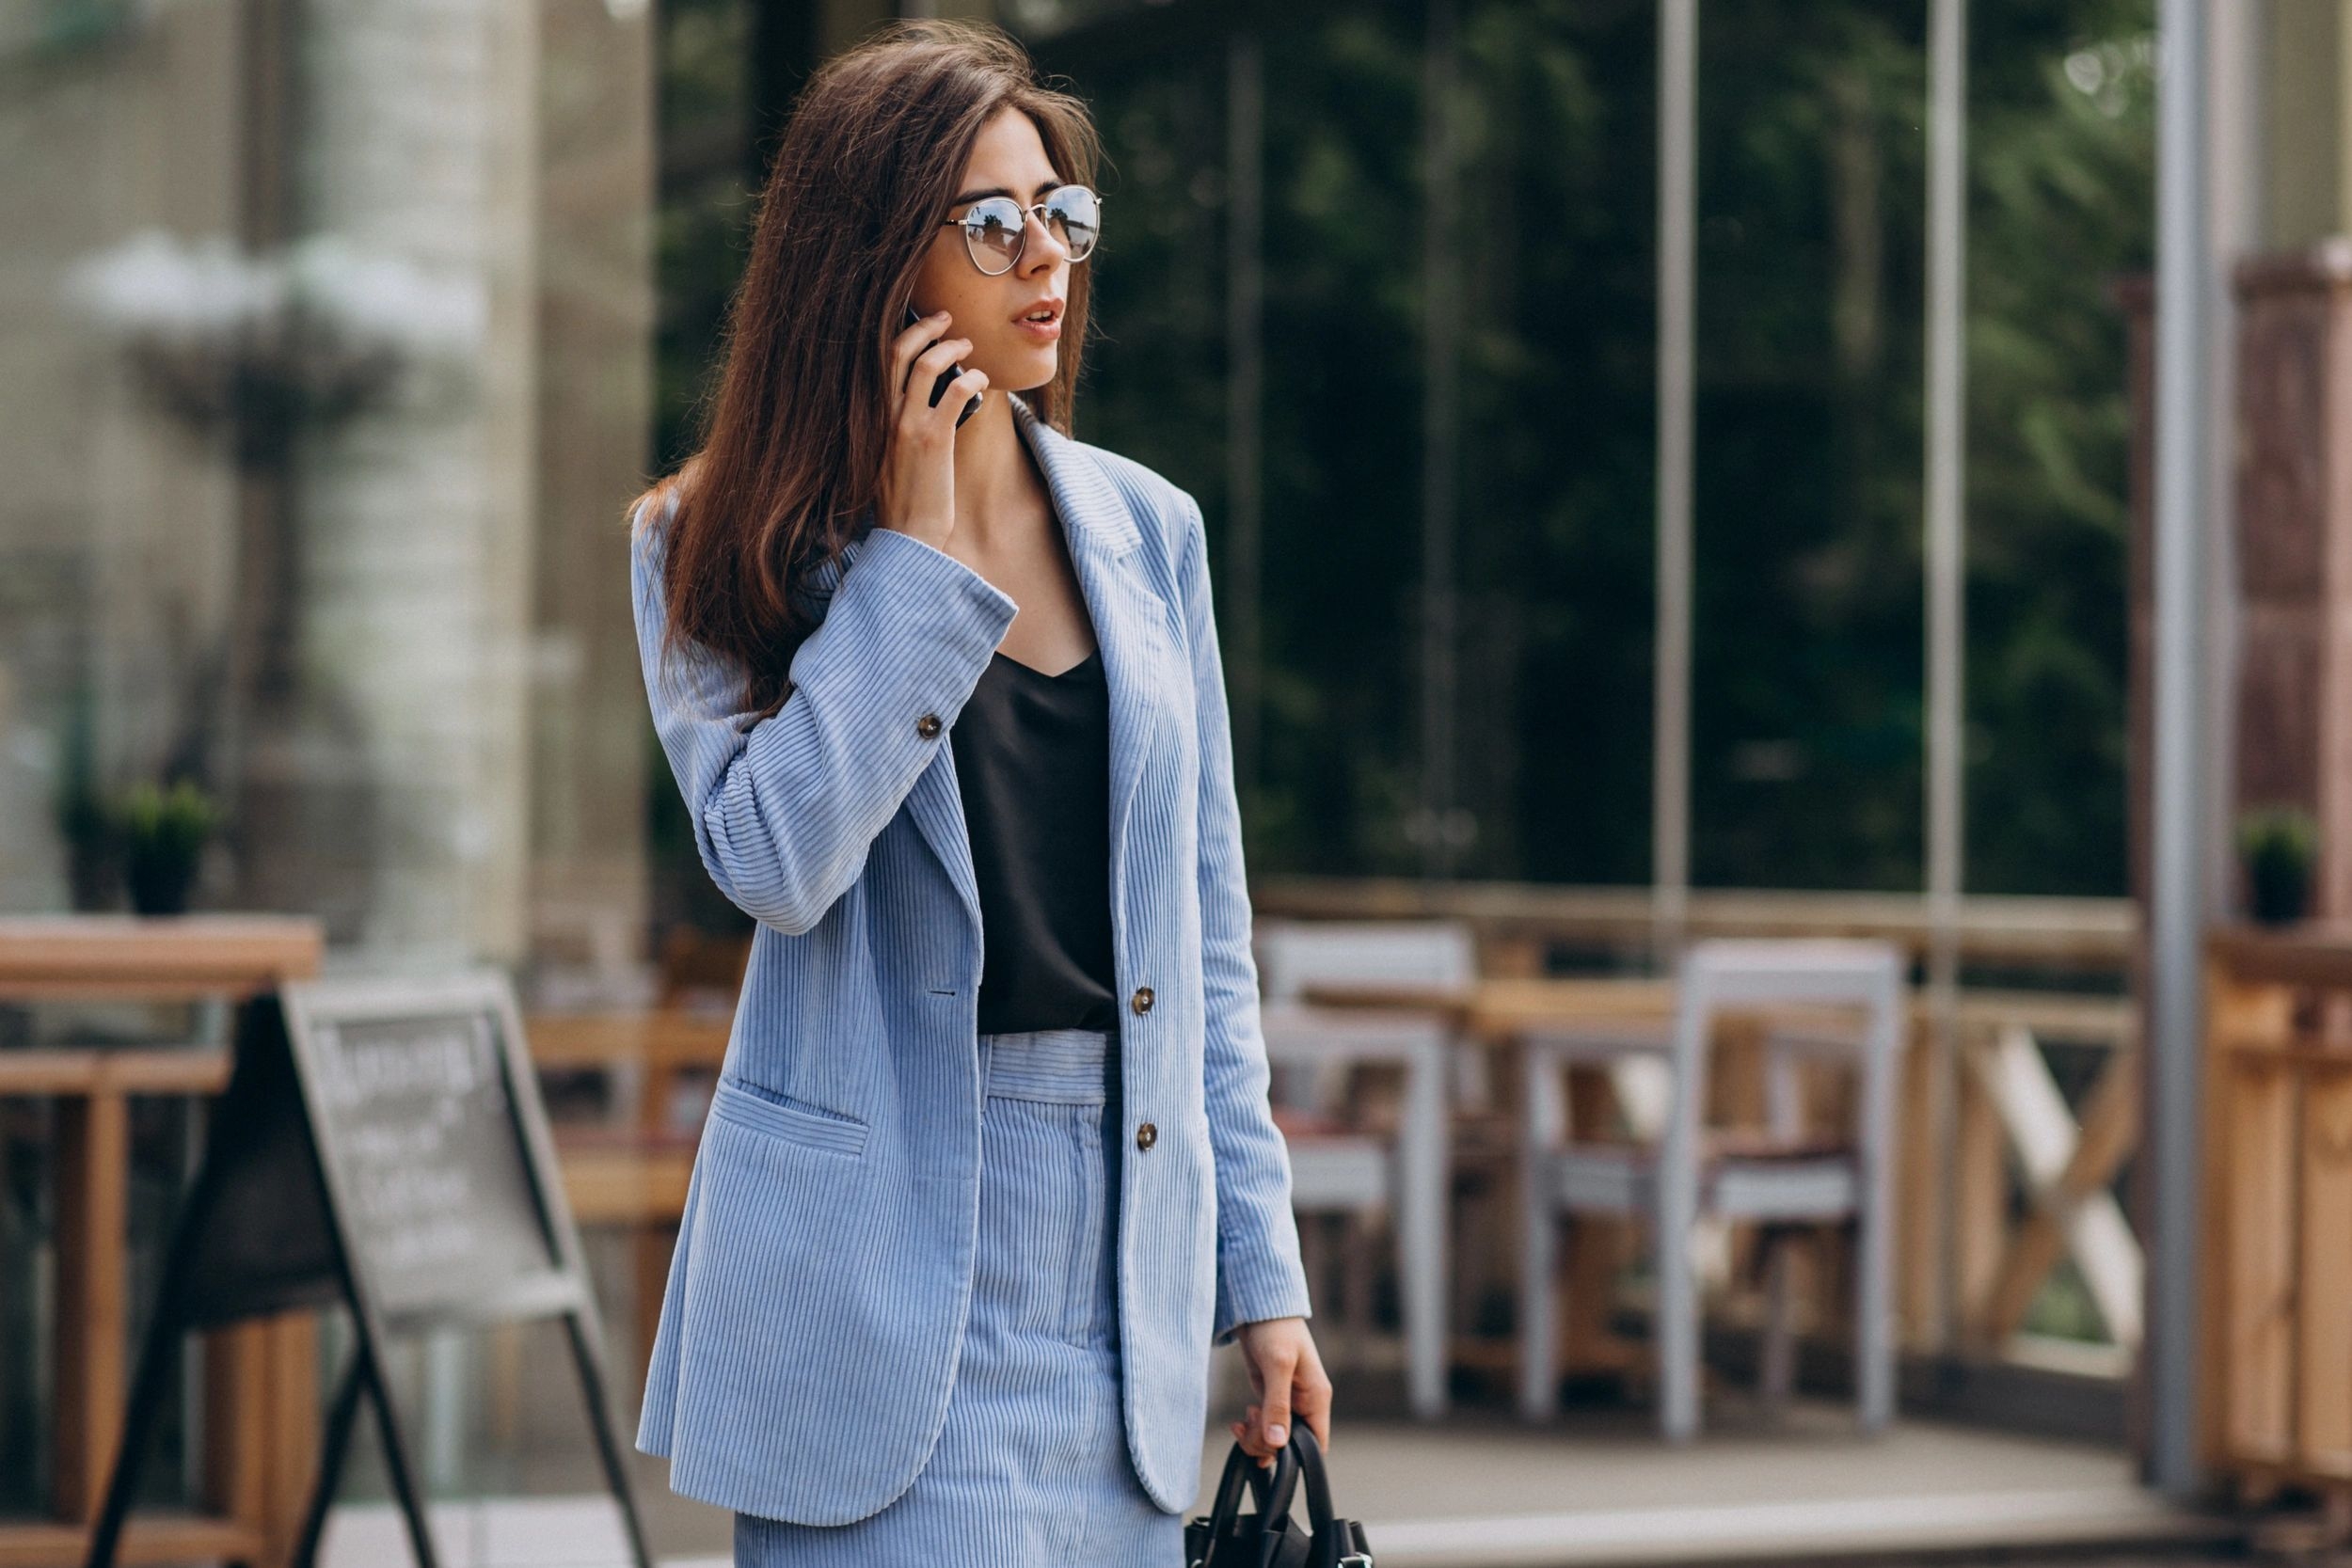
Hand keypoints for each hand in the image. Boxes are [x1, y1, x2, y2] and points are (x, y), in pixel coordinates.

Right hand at [875, 308, 986, 551]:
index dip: (902, 335)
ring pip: (926, 364)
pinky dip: (973, 378)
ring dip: (951, 347)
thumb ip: (895, 425)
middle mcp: (882, 416)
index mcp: (869, 418)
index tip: (923, 327)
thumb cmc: (903, 500)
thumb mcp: (887, 456)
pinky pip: (957, 391)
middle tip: (946, 319)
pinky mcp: (934, 439)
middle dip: (924, 327)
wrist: (907, 536)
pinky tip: (982, 381)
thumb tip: (926, 397)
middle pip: (898, 351)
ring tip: (968, 345)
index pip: (878, 360)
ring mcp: (906, 425)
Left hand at [1228, 1317, 1331, 1468]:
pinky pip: (1265, 1427)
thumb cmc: (1276, 1328)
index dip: (1295, 1453)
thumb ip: (1278, 1404)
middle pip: (1291, 1445)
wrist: (1257, 1306)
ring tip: (1244, 1419)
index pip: (1317, 1443)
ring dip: (1256, 1438)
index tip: (1271, 1445)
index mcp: (1317, 1397)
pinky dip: (1251, 1430)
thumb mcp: (1277, 1364)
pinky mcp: (1270, 1397)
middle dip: (1267, 1443)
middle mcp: (1305, 1403)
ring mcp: (1287, 1402)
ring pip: (1275, 1439)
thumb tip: (1278, 1441)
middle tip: (1249, 1424)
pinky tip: (1240, 1421)